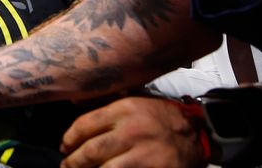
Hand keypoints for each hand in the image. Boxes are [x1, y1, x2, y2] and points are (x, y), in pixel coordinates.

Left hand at [60, 97, 205, 167]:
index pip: (85, 124)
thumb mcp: (135, 100)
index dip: (69, 138)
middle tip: (66, 165)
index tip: (64, 146)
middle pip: (91, 151)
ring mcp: (143, 155)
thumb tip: (73, 100)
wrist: (196, 134)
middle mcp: (132, 131)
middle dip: (73, 161)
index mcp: (125, 110)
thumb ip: (106, 101)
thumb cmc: (160, 117)